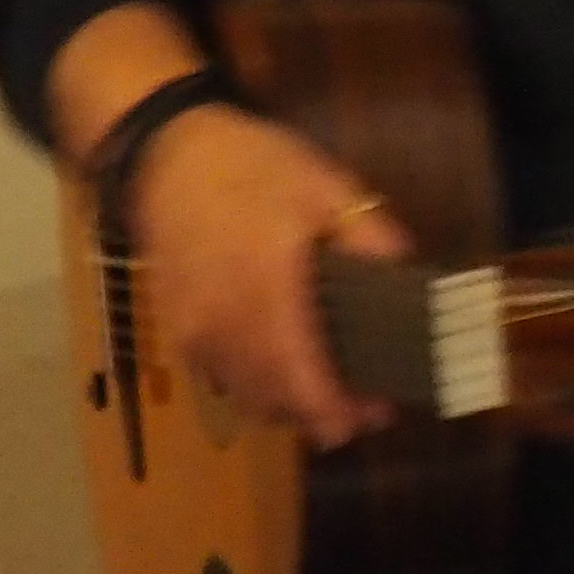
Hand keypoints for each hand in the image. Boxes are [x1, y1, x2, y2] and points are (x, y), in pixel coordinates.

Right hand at [124, 103, 410, 449]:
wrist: (164, 158)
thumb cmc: (249, 168)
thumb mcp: (323, 185)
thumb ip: (369, 236)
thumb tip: (408, 280)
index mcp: (265, 291)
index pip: (301, 378)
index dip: (339, 410)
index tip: (379, 415)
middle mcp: (224, 327)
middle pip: (278, 400)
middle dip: (324, 414)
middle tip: (368, 405)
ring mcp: (196, 337)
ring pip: (249, 398)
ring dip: (292, 406)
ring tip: (332, 391)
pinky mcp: (179, 337)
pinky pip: (225, 382)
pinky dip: (260, 388)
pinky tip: (286, 369)